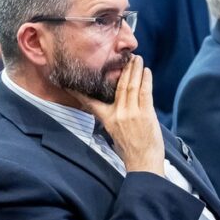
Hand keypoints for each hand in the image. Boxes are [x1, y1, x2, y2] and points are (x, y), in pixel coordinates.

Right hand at [79, 55, 164, 174]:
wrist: (143, 163)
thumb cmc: (131, 149)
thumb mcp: (114, 133)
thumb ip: (114, 117)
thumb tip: (117, 103)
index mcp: (107, 119)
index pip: (91, 102)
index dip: (81, 91)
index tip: (72, 80)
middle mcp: (118, 114)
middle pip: (119, 86)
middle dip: (123, 69)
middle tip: (125, 56)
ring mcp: (131, 113)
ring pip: (132, 86)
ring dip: (135, 70)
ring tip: (136, 59)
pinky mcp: (145, 114)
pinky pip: (144, 92)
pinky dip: (146, 80)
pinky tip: (146, 71)